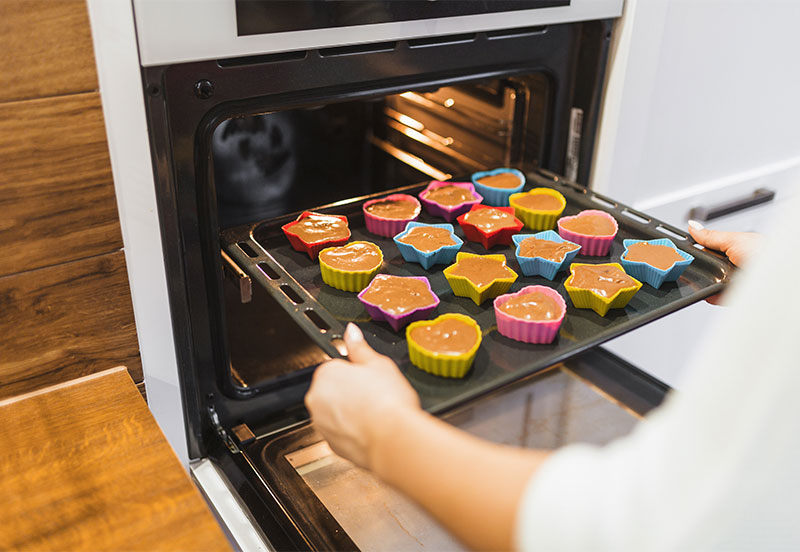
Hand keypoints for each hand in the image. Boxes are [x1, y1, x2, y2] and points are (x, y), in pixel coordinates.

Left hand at [304, 323, 420, 468]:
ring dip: (351, 412)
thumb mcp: (379, 364)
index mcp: (326, 373)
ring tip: (375, 413)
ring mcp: (321, 423)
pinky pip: (340, 432)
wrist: (393, 440)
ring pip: (336, 412)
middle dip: (351, 392)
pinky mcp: (329, 444)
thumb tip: (351, 331)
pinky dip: (352, 431)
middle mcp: (317, 398)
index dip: (357, 373)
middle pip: (334, 390)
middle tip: (375, 395)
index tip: (370, 380)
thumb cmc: (388, 402)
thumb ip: (359, 347)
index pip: (337, 367)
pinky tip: (370, 428)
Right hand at [688, 220, 762, 304]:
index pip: (705, 250)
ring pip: (706, 282)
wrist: (778, 277)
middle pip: (704, 267)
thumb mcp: (734, 240)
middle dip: (697, 267)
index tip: (680, 253)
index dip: (693, 251)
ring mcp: (730, 282)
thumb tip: (692, 227)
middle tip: (690, 265)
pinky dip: (707, 294)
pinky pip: (712, 296)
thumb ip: (711, 236)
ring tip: (705, 275)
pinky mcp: (730, 297)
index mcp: (733, 249)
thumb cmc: (766, 253)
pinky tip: (707, 289)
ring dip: (702, 280)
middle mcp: (731, 265)